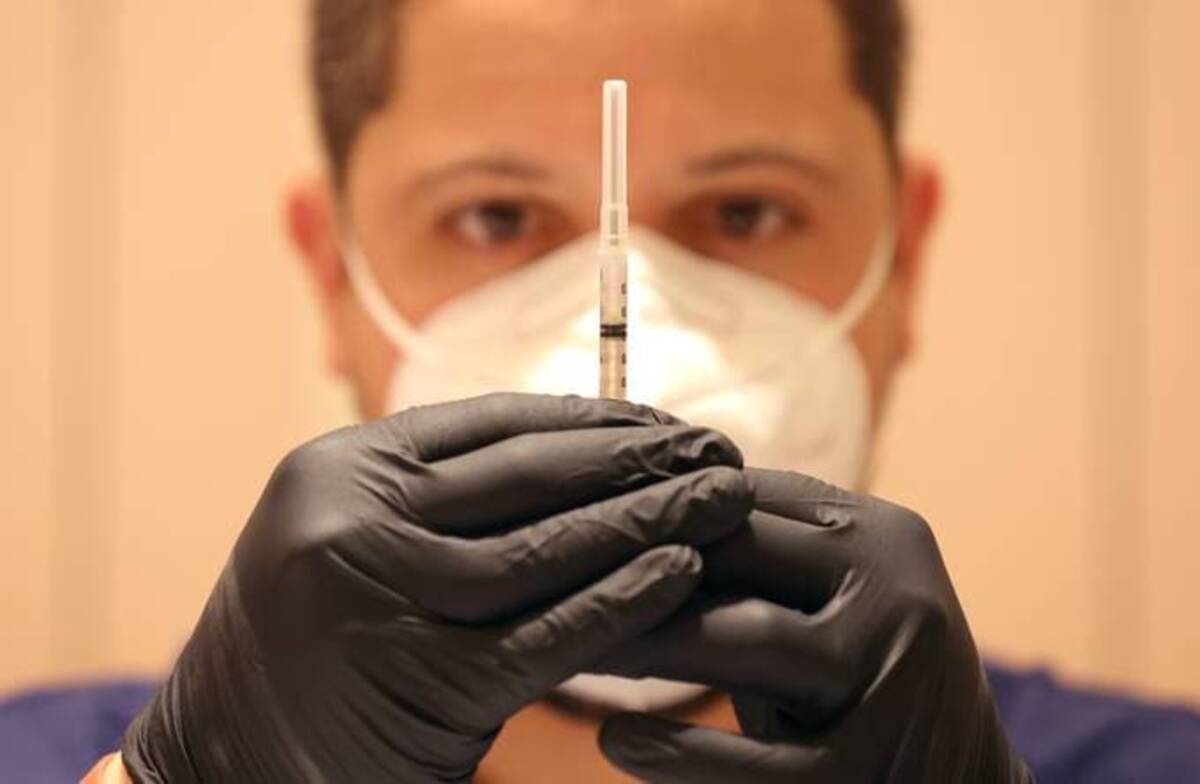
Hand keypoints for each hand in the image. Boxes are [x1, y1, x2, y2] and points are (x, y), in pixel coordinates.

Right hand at [120, 394, 750, 782]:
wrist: (221, 759)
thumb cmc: (311, 639)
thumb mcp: (349, 534)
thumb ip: (439, 492)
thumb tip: (580, 443)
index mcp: (340, 468)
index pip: (492, 424)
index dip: (591, 418)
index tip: (665, 421)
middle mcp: (352, 521)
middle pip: (527, 476)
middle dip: (635, 460)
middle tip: (717, 449)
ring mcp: (383, 603)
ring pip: (544, 549)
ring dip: (648, 520)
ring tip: (723, 499)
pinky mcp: (422, 685)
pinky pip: (545, 635)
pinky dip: (620, 601)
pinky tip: (682, 571)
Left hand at [597, 468, 1031, 782]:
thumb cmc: (857, 682)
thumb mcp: (824, 600)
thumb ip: (754, 553)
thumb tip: (623, 492)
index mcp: (881, 534)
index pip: (747, 497)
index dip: (652, 505)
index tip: (569, 513)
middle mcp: (899, 590)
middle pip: (740, 553)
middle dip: (635, 562)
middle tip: (545, 572)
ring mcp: (892, 681)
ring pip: (744, 638)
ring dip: (643, 641)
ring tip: (568, 648)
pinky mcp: (871, 769)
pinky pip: (756, 764)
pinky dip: (678, 753)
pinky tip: (616, 740)